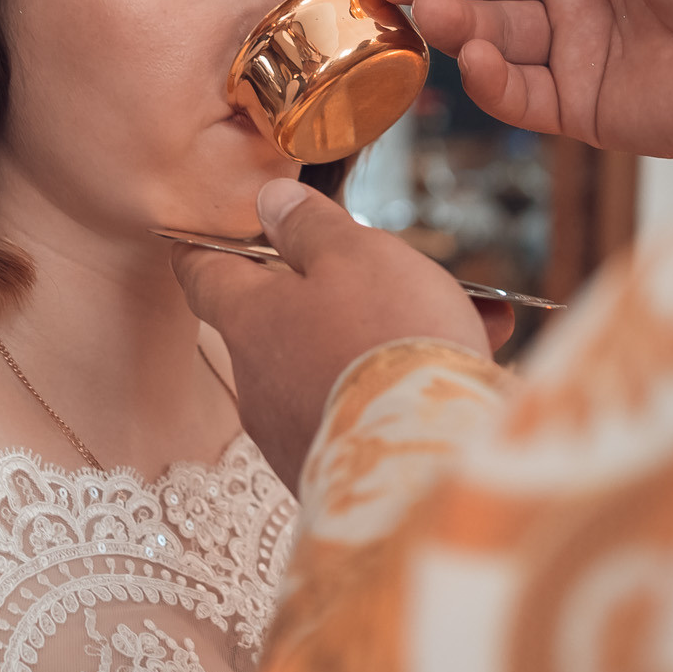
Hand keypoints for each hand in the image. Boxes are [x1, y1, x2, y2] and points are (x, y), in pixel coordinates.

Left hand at [172, 180, 506, 489]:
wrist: (428, 461)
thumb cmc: (386, 338)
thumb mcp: (353, 254)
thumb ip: (308, 225)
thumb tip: (268, 201)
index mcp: (249, 318)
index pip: (202, 272)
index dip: (211, 245)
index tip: (216, 234)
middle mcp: (258, 381)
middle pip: (279, 319)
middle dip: (331, 291)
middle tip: (389, 268)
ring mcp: (293, 432)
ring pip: (334, 362)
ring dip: (383, 336)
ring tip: (464, 315)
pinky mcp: (336, 470)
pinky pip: (366, 408)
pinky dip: (405, 383)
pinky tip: (470, 362)